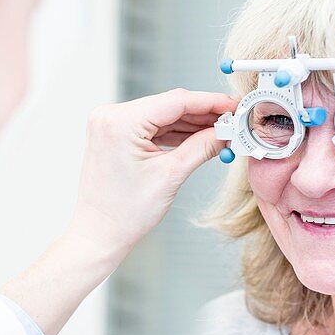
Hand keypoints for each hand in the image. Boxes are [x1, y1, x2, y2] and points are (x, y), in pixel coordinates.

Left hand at [69, 88, 234, 254]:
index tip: (233, 105)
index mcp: (120, 122)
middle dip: (202, 114)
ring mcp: (111, 124)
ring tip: (220, 131)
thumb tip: (225, 131)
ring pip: (162, 115)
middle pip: (169, 105)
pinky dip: (174, 131)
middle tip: (232, 121)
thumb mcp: (171, 175)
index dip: (210, 102)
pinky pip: (151, 126)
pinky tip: (198, 136)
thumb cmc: (125, 212)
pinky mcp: (115, 134)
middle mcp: (110, 116)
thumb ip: (202, 147)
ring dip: (190, 123)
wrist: (100, 232)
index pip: (175, 101)